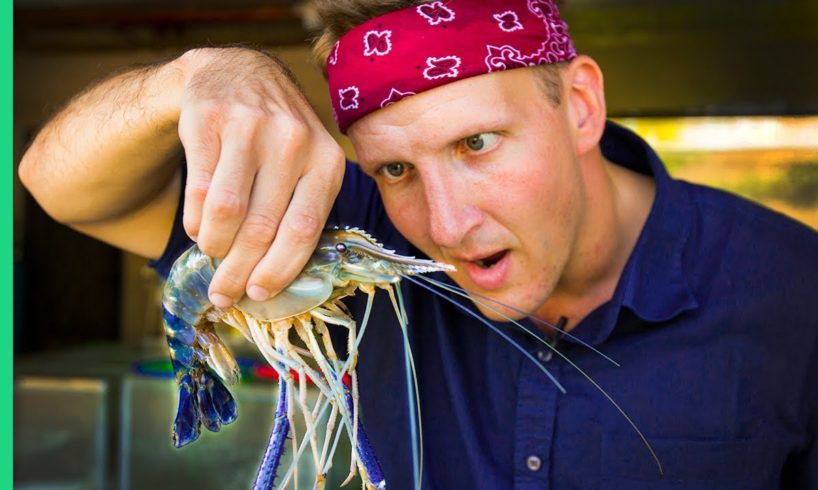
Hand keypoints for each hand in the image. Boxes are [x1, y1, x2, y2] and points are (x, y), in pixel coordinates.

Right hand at [177, 47, 343, 306]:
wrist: (237, 74)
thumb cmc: (278, 137)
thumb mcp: (308, 164)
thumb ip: (303, 211)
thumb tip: (278, 281)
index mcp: (326, 160)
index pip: (303, 230)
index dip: (278, 270)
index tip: (259, 294)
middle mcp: (293, 141)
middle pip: (261, 228)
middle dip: (238, 272)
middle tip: (223, 294)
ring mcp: (250, 127)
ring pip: (226, 214)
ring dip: (215, 247)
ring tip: (212, 254)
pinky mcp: (208, 120)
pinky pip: (198, 191)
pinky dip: (195, 222)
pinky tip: (198, 228)